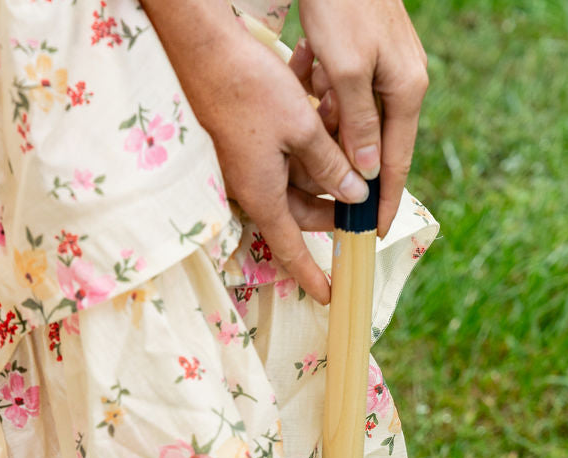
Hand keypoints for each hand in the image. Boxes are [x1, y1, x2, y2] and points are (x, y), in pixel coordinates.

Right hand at [140, 1, 371, 303]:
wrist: (203, 53)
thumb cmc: (248, 89)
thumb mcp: (302, 127)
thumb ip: (330, 164)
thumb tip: (354, 194)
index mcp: (264, 196)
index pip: (292, 250)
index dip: (312, 275)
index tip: (330, 294)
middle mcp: (254, 188)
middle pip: (301, 211)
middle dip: (333, 202)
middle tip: (364, 193)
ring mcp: (248, 167)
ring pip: (296, 179)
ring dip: (323, 159)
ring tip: (345, 128)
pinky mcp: (247, 145)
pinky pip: (284, 154)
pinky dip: (305, 137)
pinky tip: (318, 100)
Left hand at [296, 0, 428, 235]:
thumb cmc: (341, 8)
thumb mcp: (345, 73)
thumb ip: (358, 126)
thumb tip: (369, 174)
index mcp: (407, 92)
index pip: (396, 164)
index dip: (384, 202)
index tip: (372, 235)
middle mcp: (405, 83)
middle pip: (375, 144)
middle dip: (347, 164)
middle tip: (324, 196)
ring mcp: (390, 68)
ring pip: (356, 118)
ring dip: (330, 122)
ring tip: (311, 105)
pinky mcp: (372, 54)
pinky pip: (348, 93)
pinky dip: (327, 95)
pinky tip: (310, 75)